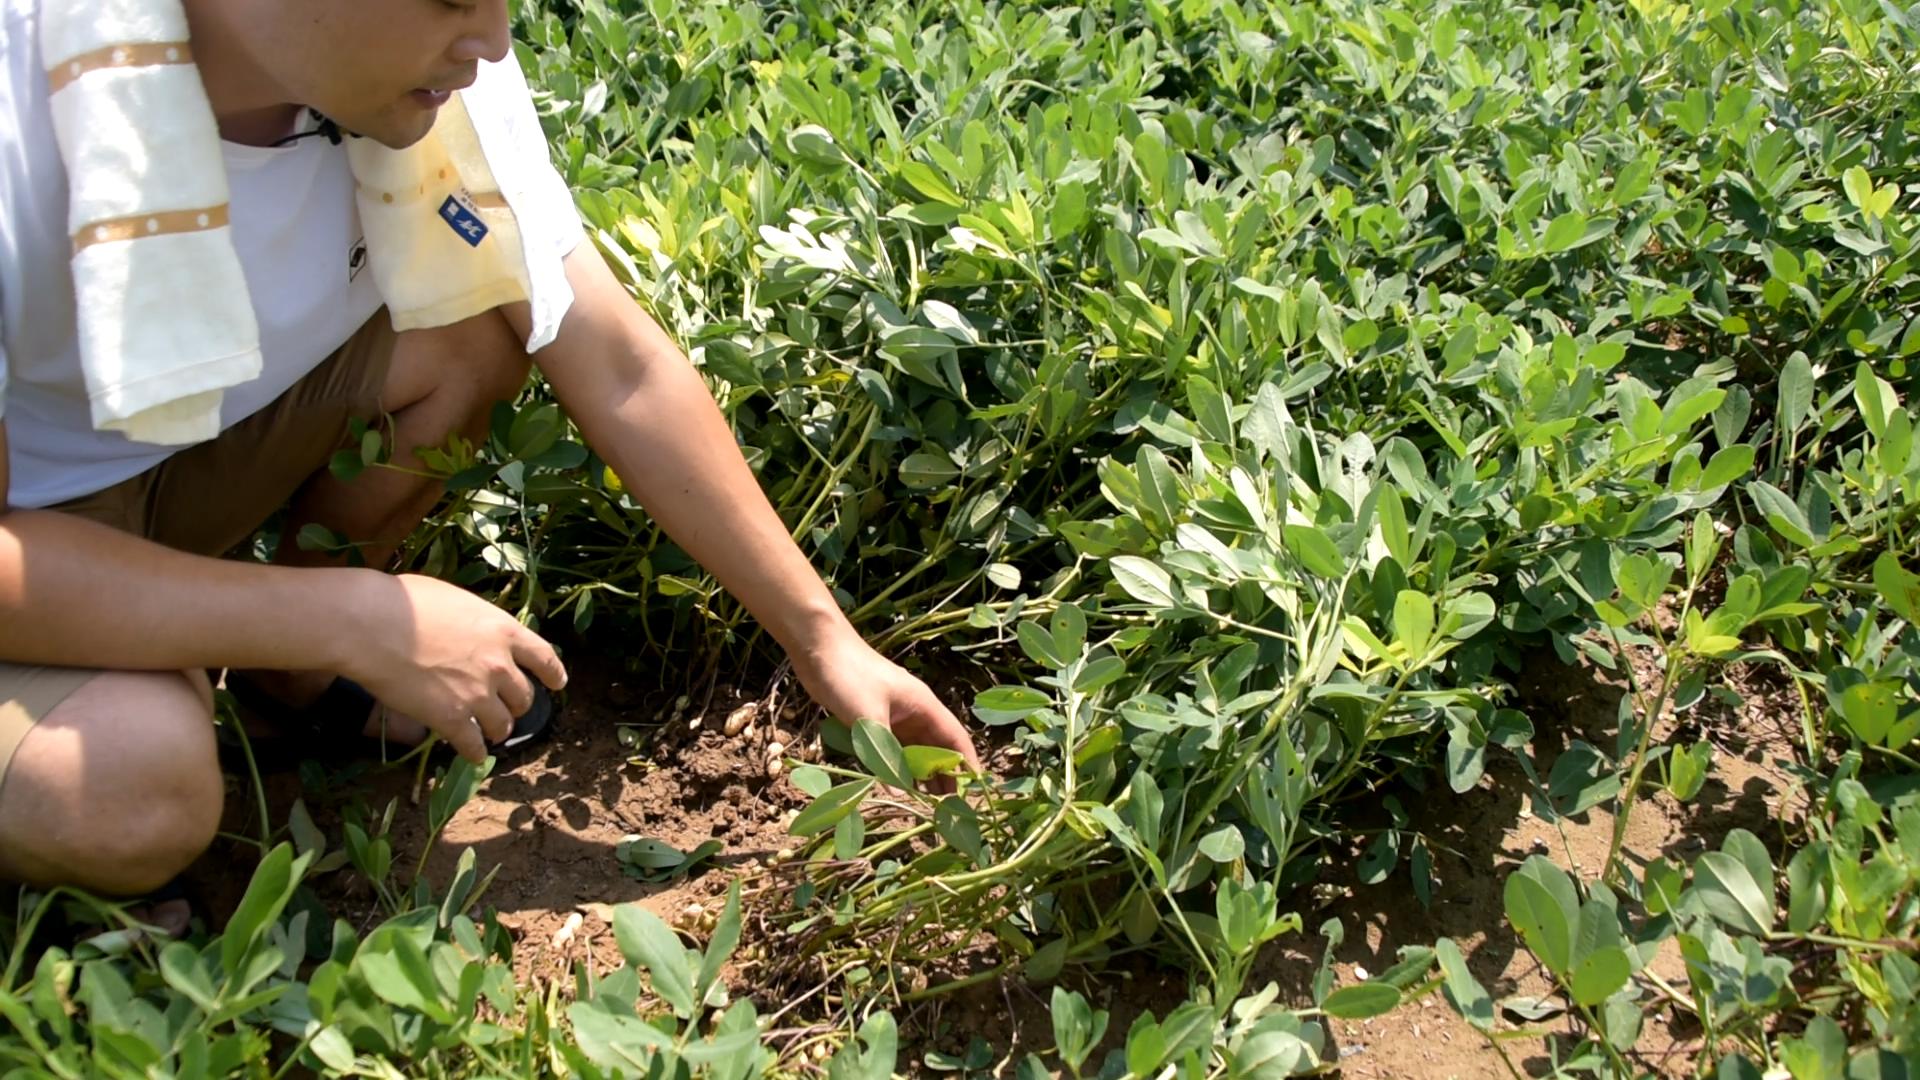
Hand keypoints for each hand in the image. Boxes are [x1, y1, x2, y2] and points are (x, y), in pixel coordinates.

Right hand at [340, 572, 567, 761]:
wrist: (371, 624)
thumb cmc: (403, 602)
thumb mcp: (455, 600)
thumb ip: (473, 621)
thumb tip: (470, 629)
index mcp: (503, 630)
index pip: (543, 657)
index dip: (552, 673)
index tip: (557, 684)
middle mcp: (499, 664)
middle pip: (524, 697)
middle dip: (516, 705)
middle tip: (505, 710)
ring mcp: (478, 693)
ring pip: (503, 724)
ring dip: (497, 730)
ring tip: (489, 733)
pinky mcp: (452, 718)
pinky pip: (473, 744)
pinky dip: (475, 752)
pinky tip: (471, 754)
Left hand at [790, 631, 981, 789]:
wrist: (818, 648)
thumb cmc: (849, 675)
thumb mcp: (869, 718)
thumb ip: (885, 756)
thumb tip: (900, 795)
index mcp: (924, 706)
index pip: (956, 739)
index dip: (968, 765)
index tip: (974, 792)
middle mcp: (914, 713)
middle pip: (938, 750)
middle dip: (945, 777)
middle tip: (947, 811)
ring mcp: (895, 717)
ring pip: (915, 753)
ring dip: (921, 777)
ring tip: (926, 806)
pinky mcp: (875, 720)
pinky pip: (893, 750)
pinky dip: (897, 769)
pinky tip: (896, 788)